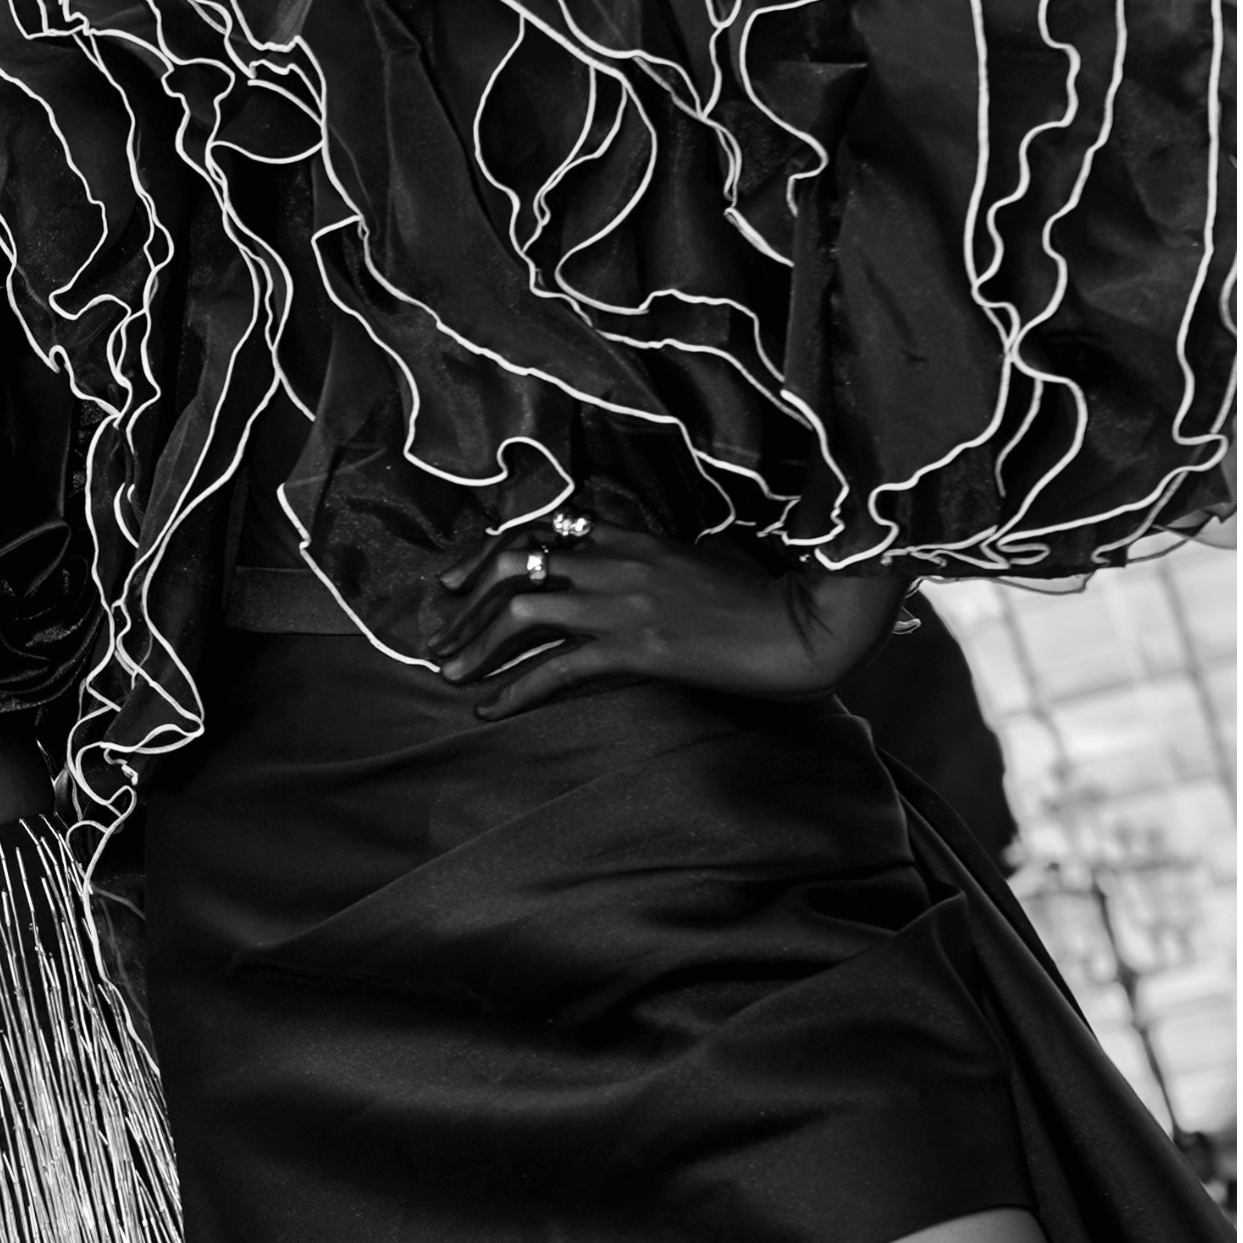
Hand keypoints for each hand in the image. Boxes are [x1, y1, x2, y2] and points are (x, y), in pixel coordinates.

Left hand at [434, 519, 911, 721]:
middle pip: (517, 566)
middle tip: (439, 637)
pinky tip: (490, 709)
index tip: (457, 579)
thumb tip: (612, 567)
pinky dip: (515, 688)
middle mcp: (617, 561)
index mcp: (631, 537)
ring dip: (477, 644)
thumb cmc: (761, 597)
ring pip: (524, 611)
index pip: (541, 533)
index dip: (487, 553)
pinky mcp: (637, 648)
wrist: (802, 625)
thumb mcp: (696, 559)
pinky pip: (558, 667)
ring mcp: (624, 602)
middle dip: (468, 602)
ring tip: (450, 674)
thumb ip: (647, 558)